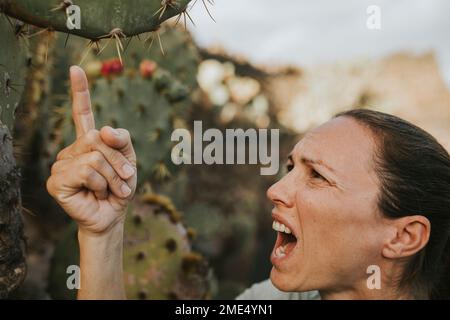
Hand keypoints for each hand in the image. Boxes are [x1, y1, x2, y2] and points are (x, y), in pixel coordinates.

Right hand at [47, 66, 136, 234]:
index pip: (82, 113)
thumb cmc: (120, 188)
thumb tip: (104, 130)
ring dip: (112, 177)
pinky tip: (96, 194)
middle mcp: (73, 149)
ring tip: (109, 190)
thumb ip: (122, 140)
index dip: (80, 91)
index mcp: (89, 142)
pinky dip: (101, 184)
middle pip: (98, 139)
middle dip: (118, 161)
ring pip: (94, 157)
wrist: (114, 215)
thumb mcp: (129, 159)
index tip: (75, 69)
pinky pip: (86, 171)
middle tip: (123, 180)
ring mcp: (62, 164)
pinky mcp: (57, 181)